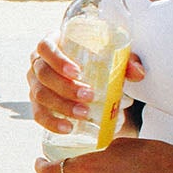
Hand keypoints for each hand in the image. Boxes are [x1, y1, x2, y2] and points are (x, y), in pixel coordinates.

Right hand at [27, 37, 143, 133]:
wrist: (86, 74)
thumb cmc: (94, 60)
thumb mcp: (109, 55)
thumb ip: (125, 61)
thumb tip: (138, 74)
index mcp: (51, 45)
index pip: (45, 48)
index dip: (57, 60)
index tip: (77, 72)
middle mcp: (38, 64)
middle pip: (43, 74)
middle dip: (65, 87)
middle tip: (89, 96)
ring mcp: (35, 85)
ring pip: (40, 95)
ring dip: (61, 105)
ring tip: (84, 114)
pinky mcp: (38, 104)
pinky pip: (39, 115)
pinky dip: (52, 122)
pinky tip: (68, 128)